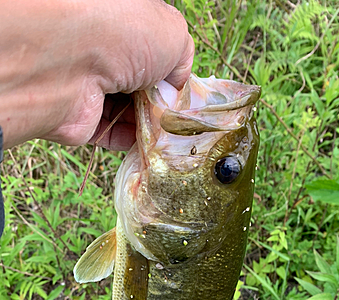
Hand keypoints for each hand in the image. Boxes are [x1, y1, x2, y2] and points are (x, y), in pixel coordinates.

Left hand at [0, 0, 193, 149]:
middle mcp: (105, 55)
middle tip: (176, 116)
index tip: (181, 93)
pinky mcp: (81, 119)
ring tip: (166, 133)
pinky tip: (149, 146)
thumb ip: (183, 60)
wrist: (68, 60)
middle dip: (162, 103)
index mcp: (123, 26)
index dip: (170, 74)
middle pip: (142, 86)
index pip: (153, 54)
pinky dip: (132, 142)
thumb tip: (176, 87)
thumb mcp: (173, 35)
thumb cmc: (124, 34)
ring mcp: (91, 87)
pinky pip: (112, 134)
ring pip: (129, 112)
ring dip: (150, 125)